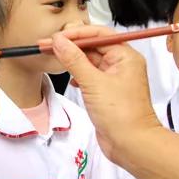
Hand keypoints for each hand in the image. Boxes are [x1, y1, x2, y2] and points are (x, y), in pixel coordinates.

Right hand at [44, 28, 160, 164]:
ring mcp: (115, 79)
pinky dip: (78, 74)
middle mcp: (122, 65)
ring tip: (52, 57)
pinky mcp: (107, 92)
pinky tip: (70, 78)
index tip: (55, 37)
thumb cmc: (122, 115)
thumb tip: (59, 41)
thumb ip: (74, 60)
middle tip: (47, 46)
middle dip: (70, 46)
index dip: (75, 34)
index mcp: (126, 56)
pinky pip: (90, 76)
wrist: (131, 144)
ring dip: (72, 59)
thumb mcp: (93, 83)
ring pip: (90, 62)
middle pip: (93, 47)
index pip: (98, 34)